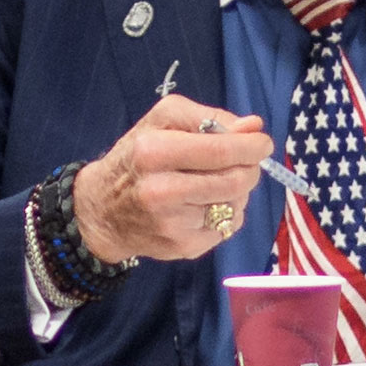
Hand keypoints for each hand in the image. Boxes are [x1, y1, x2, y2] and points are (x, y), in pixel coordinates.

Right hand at [71, 94, 272, 262]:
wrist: (103, 211)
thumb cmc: (137, 155)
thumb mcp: (163, 120)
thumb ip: (209, 117)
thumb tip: (253, 126)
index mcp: (154, 152)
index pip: (220, 150)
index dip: (251, 146)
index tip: (262, 142)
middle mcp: (161, 191)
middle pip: (235, 181)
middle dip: (250, 168)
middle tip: (245, 161)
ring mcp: (173, 224)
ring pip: (236, 204)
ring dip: (238, 190)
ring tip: (216, 181)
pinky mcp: (183, 248)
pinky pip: (228, 227)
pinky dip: (227, 212)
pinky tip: (206, 204)